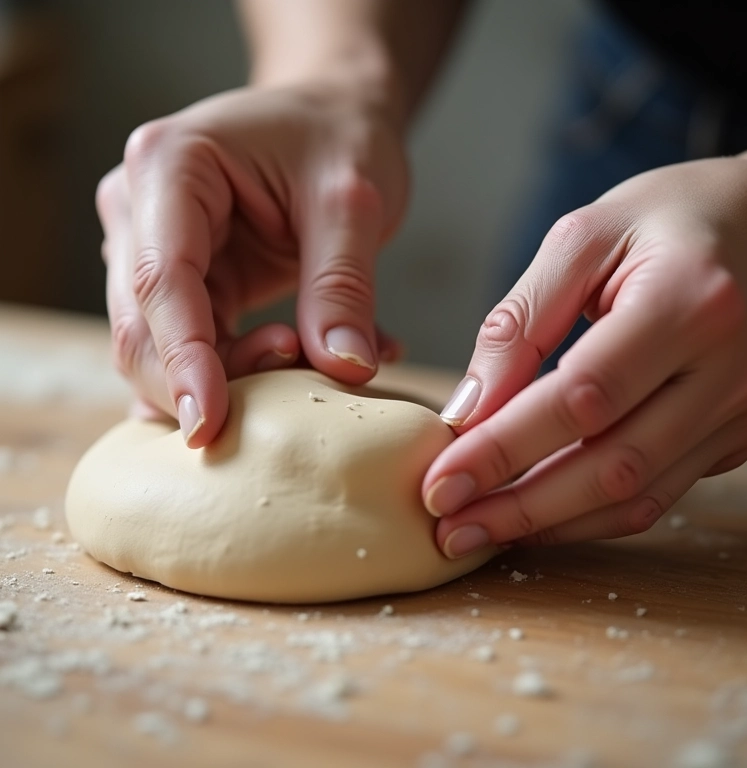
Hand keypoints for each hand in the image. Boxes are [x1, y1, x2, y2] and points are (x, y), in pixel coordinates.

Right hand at [97, 84, 407, 445]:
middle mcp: (141, 209)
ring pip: (162, 349)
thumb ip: (343, 287)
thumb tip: (346, 369)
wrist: (333, 117)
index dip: (184, 361)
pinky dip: (241, 370)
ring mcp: (153, 247)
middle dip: (207, 378)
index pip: (160, 282)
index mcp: (169, 168)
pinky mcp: (182, 280)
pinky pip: (196, 346)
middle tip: (292, 389)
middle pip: (143, 328)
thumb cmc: (340, 136)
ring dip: (229, 378)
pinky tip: (300, 359)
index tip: (210, 425)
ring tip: (308, 358)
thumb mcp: (353, 202)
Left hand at [423, 155, 746, 557]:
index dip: (504, 447)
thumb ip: (523, 321)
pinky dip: (594, 514)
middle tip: (449, 527)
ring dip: (551, 523)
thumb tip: (468, 407)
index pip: (582, 398)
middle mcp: (730, 369)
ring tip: (479, 532)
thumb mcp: (586, 237)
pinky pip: (661, 491)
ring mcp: (744, 409)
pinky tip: (540, 516)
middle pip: (611, 464)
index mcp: (690, 302)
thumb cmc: (672, 216)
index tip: (441, 480)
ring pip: (638, 494)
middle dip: (519, 506)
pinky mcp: (739, 432)